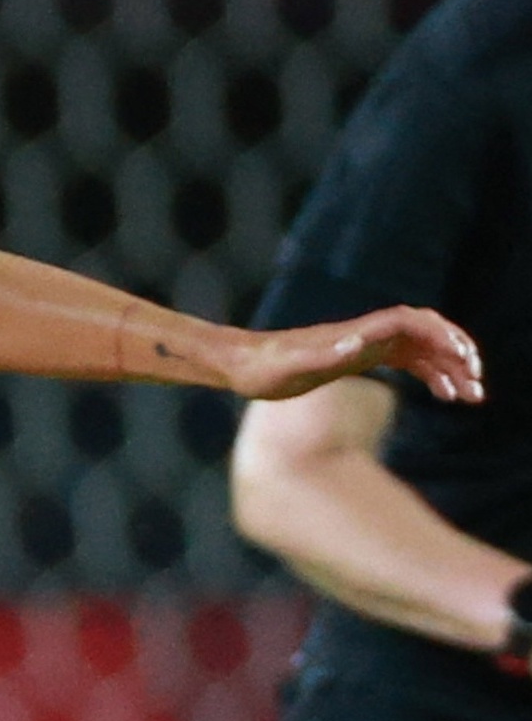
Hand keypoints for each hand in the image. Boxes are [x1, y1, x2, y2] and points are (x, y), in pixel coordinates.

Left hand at [230, 305, 482, 404]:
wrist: (243, 366)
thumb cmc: (265, 369)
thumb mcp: (292, 367)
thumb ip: (325, 356)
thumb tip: (356, 344)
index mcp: (358, 333)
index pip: (413, 323)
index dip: (441, 337)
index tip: (463, 359)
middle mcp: (367, 335)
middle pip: (426, 335)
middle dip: (456, 355)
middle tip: (477, 385)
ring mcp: (366, 345)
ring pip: (422, 350)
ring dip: (449, 368)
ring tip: (471, 396)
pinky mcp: (360, 358)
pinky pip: (406, 362)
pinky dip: (430, 374)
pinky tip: (444, 394)